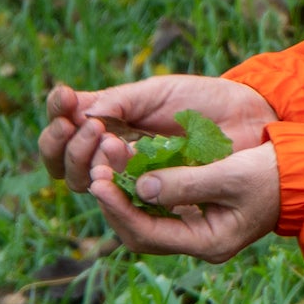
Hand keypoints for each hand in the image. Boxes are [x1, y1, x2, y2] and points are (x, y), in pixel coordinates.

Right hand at [39, 76, 277, 190]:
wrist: (249, 118)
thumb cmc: (203, 101)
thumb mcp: (155, 94)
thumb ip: (117, 103)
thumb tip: (77, 114)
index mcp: (106, 130)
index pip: (62, 136)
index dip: (55, 123)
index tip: (63, 99)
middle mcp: (113, 160)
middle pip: (66, 168)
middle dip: (68, 147)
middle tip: (92, 127)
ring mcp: (134, 183)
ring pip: (90, 187)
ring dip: (89, 165)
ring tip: (110, 141)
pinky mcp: (159, 205)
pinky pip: (126, 210)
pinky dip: (117, 191)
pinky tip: (122, 162)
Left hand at [89, 141, 281, 261]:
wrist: (303, 175)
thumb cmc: (271, 174)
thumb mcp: (229, 175)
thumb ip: (186, 182)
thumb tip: (141, 186)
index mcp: (209, 242)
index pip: (149, 234)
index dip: (119, 209)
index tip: (98, 182)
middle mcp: (199, 243)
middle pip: (141, 234)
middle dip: (115, 205)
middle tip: (95, 175)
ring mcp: (199, 231)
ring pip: (147, 223)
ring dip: (125, 199)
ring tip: (105, 171)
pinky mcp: (200, 215)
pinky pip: (160, 210)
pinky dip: (142, 193)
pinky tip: (130, 172)